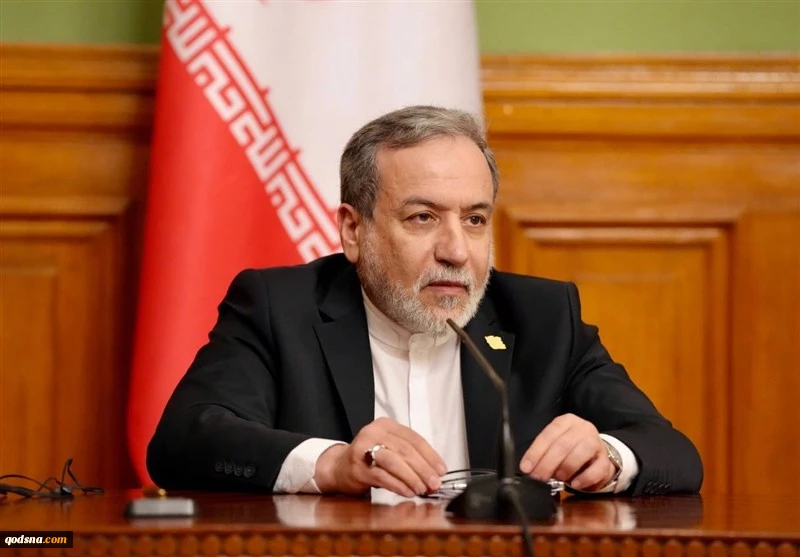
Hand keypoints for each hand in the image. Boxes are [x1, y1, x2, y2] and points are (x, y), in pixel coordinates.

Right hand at [314, 417, 446, 496]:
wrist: (338, 467)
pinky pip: (382, 476)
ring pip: (394, 462)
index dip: (430, 455)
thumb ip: (409, 455)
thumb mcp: (389, 448)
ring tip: (422, 489)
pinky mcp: (358, 467)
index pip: (414, 439)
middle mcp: (374, 432)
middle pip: (406, 450)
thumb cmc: (369, 458)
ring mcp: (364, 449)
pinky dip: (398, 485)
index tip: (441, 470)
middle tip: (434, 483)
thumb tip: (435, 472)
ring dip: (412, 477)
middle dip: (424, 469)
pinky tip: (407, 492)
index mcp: (386, 425)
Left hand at [519, 413, 615, 490]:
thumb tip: (529, 468)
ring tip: (558, 478)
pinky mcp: (606, 461)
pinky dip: (584, 478)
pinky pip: (597, 469)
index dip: (536, 452)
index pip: (549, 434)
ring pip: (581, 452)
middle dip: (548, 463)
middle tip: (539, 477)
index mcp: (566, 422)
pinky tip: (574, 484)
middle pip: (563, 444)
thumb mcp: (554, 446)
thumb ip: (543, 454)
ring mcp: (597, 443)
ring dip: (566, 468)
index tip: (527, 468)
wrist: (596, 457)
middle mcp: (583, 428)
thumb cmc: (570, 451)